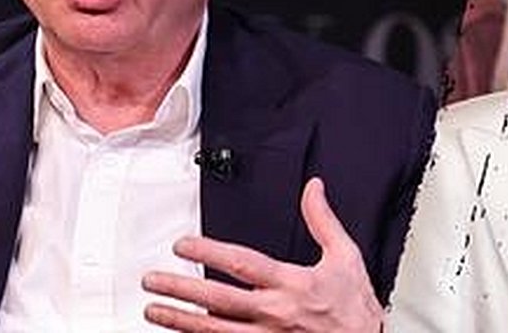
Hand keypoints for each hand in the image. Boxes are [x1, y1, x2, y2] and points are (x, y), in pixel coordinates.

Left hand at [143, 178, 381, 331]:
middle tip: (152, 279)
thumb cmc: (355, 307)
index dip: (208, 252)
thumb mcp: (345, 256)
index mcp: (291, 283)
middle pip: (217, 300)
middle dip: (180, 288)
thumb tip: (313, 189)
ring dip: (180, 320)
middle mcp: (275, 313)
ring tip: (153, 310)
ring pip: (214, 331)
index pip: (241, 264)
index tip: (183, 245)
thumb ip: (323, 221)